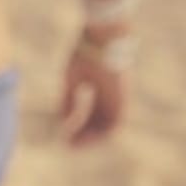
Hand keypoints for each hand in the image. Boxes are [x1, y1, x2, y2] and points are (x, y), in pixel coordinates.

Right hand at [60, 26, 131, 147]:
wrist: (102, 40)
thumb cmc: (85, 54)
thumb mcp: (72, 81)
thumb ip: (68, 101)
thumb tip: (62, 122)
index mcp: (102, 89)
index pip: (92, 115)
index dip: (78, 127)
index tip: (65, 136)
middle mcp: (112, 96)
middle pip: (100, 123)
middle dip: (84, 136)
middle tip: (68, 145)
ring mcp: (119, 98)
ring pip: (108, 128)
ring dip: (91, 139)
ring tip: (73, 145)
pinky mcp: (123, 100)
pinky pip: (114, 125)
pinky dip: (100, 134)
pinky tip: (83, 137)